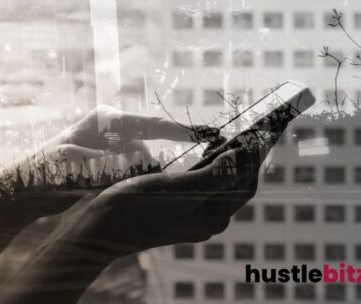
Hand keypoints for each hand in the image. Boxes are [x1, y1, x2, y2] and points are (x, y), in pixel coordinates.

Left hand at [0, 105, 198, 224]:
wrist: (25, 187)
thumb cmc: (46, 170)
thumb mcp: (76, 164)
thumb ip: (108, 164)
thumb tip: (138, 166)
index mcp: (106, 119)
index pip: (151, 123)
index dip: (180, 131)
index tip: (209, 134)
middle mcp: (113, 128)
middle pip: (146, 150)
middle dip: (145, 171)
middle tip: (121, 186)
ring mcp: (113, 145)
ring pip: (141, 166)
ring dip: (133, 181)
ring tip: (104, 190)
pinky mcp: (112, 162)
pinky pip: (132, 174)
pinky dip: (129, 185)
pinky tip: (111, 193)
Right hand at [75, 148, 255, 258]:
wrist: (100, 229)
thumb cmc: (135, 207)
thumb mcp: (176, 188)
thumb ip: (212, 175)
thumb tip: (240, 156)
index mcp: (212, 217)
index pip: (245, 182)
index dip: (254, 156)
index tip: (260, 131)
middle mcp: (205, 219)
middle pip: (234, 184)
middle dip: (244, 158)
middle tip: (252, 131)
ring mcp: (190, 217)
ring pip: (218, 185)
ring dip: (226, 161)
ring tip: (232, 137)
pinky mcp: (174, 211)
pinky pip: (201, 186)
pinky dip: (208, 167)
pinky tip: (202, 154)